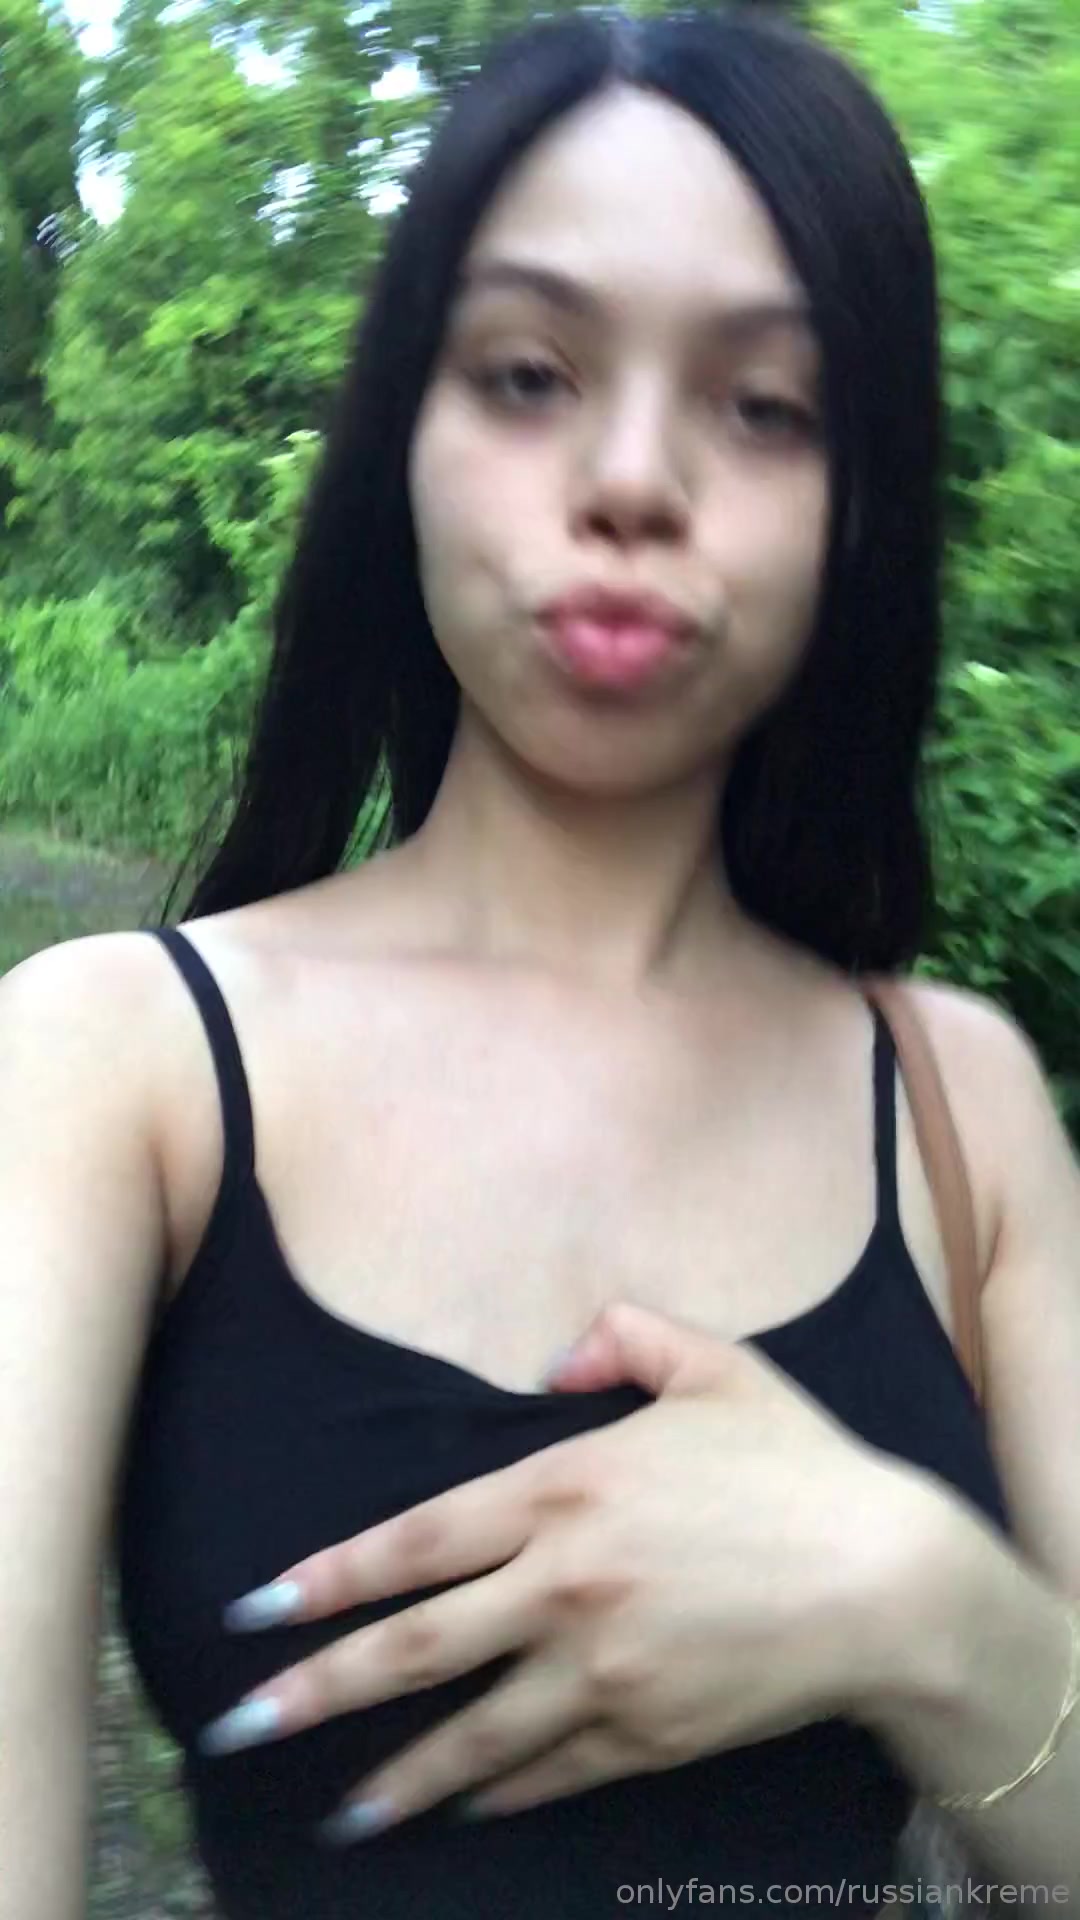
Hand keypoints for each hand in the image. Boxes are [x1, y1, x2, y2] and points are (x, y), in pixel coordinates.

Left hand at [198, 1303, 928, 1840]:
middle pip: (415, 1647)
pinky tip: (455, 1811)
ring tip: (332, 1812)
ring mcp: (602, 1670)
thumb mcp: (718, 1366)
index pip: (415, 1541)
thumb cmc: (799, 1465)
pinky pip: (548, 1772)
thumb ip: (626, 1337)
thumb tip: (555, 1358)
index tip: (256, 1608)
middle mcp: (565, 1585)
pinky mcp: (645, 1733)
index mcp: (567, 1488)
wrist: (888, 1582)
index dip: (328, 1578)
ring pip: (469, 1733)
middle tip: (237, 1727)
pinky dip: (495, 1794)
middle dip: (316, 1691)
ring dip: (392, 1777)